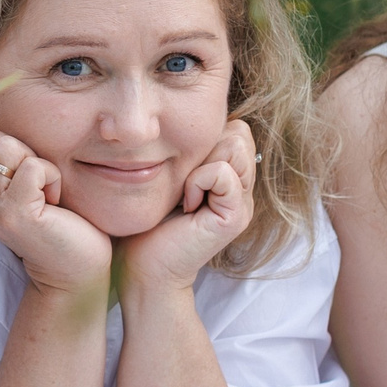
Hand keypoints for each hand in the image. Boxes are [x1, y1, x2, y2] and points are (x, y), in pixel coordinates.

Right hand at [0, 122, 112, 293]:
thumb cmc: (53, 219)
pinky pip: (33, 166)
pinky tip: (53, 202)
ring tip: (43, 193)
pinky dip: (53, 177)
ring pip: (8, 146)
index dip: (0, 142)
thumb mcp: (15, 181)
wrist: (72, 267)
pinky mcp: (14, 215)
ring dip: (38, 164)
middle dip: (18, 149)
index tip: (18, 174)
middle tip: (32, 183)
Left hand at [121, 119, 256, 295]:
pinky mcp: (235, 216)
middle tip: (184, 182)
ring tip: (185, 192)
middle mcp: (243, 189)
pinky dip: (198, 181)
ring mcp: (242, 203)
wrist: (143, 267)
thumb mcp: (170, 175)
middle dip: (205, 147)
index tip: (181, 171)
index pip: (235, 128)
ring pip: (235, 146)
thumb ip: (188, 152)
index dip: (205, 138)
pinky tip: (186, 205)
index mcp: (230, 177)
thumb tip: (186, 119)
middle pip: (239, 132)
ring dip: (201, 163)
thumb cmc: (148, 222)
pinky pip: (222, 173)